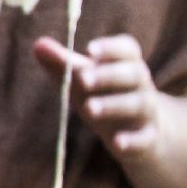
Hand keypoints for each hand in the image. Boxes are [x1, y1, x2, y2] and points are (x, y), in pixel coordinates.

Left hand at [34, 30, 161, 158]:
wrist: (143, 135)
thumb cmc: (106, 98)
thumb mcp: (84, 82)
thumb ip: (63, 64)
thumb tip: (38, 44)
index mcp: (127, 65)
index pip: (127, 49)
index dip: (110, 48)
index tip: (89, 49)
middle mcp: (141, 86)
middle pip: (133, 74)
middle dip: (107, 75)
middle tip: (82, 80)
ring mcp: (147, 113)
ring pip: (138, 104)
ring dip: (113, 105)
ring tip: (89, 109)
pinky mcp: (148, 139)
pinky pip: (144, 139)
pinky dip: (132, 140)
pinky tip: (117, 143)